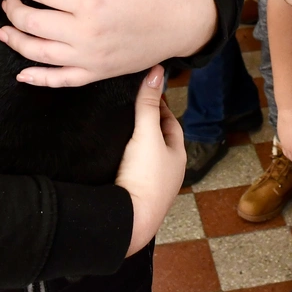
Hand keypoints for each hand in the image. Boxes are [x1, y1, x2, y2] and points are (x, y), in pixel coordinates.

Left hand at [0, 0, 216, 85]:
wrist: (184, 19)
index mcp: (92, 0)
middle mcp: (87, 33)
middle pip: (34, 24)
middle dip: (15, 11)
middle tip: (9, 3)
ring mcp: (91, 58)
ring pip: (39, 54)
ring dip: (16, 42)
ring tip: (4, 31)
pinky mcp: (98, 73)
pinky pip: (61, 80)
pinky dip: (38, 79)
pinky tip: (23, 73)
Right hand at [116, 66, 185, 255]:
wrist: (131, 219)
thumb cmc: (144, 176)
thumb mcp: (146, 134)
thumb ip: (148, 104)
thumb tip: (156, 72)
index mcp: (177, 156)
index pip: (171, 124)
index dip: (160, 108)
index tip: (146, 95)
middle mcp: (170, 172)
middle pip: (160, 142)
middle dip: (148, 127)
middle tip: (131, 111)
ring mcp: (154, 188)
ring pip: (148, 160)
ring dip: (138, 147)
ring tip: (120, 132)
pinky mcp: (137, 198)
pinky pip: (134, 174)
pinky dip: (127, 164)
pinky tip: (114, 160)